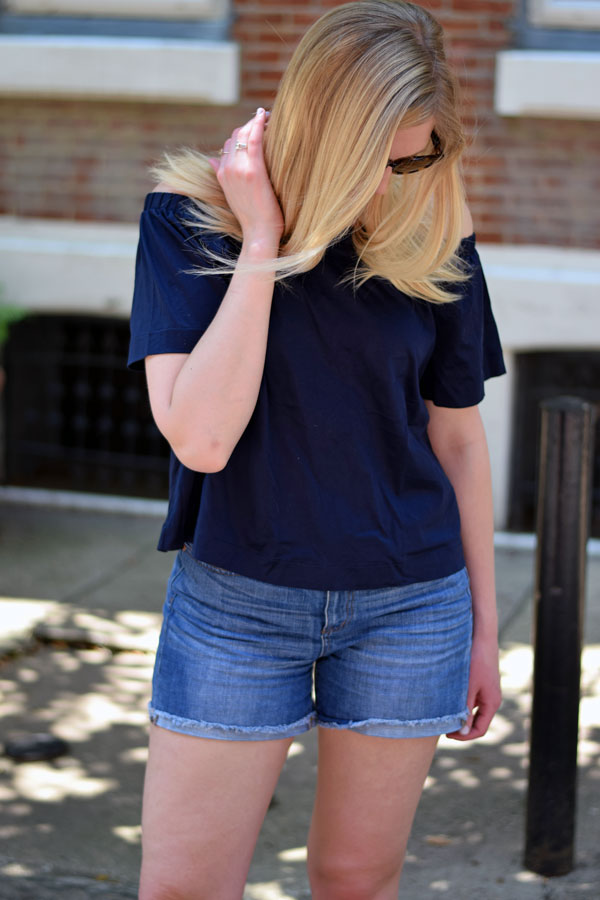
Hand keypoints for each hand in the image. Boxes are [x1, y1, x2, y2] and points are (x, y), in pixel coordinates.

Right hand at [208, 109, 283, 244]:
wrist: (258, 234)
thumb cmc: (251, 218)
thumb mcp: (232, 194)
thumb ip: (222, 174)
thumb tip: (212, 159)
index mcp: (222, 173)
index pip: (228, 144)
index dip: (241, 133)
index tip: (256, 128)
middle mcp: (227, 168)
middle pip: (235, 135)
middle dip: (249, 124)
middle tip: (266, 119)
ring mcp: (239, 169)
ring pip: (243, 134)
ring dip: (256, 122)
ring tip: (270, 118)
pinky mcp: (253, 171)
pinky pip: (254, 140)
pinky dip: (258, 124)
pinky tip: (265, 116)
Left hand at [446, 633, 501, 740]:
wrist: (481, 635)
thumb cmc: (475, 660)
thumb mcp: (468, 687)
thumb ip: (465, 709)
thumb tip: (462, 731)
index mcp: (492, 702)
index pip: (480, 730)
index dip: (464, 737)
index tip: (447, 734)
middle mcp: (491, 698)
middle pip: (477, 721)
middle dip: (461, 727)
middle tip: (442, 726)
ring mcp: (486, 689)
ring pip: (472, 709)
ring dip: (459, 713)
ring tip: (443, 713)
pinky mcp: (480, 681)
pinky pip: (471, 698)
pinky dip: (460, 702)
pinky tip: (446, 697)